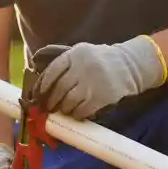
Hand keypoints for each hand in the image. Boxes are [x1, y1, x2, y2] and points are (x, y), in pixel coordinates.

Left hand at [34, 36, 165, 119]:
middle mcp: (82, 67)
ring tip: (64, 110)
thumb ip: (63, 63)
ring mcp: (93, 82)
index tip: (37, 95)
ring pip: (69, 102)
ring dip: (63, 109)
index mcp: (75, 54)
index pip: (52, 71)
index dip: (42, 86)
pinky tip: (77, 114)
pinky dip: (76, 115)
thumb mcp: (81, 53)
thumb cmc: (100, 61)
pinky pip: (82, 111)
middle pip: (58, 89)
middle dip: (50, 101)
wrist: (130, 65)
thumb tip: (40, 82)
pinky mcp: (102, 96)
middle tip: (48, 108)